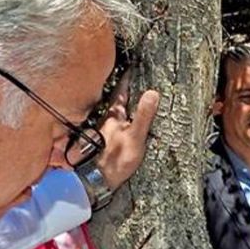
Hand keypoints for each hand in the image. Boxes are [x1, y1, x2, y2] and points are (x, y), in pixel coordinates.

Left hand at [96, 69, 159, 189]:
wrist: (97, 181)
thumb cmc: (116, 159)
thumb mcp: (135, 136)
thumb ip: (143, 115)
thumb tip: (152, 93)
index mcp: (113, 115)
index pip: (121, 91)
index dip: (128, 78)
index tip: (133, 67)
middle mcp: (107, 120)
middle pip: (117, 100)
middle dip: (125, 90)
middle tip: (133, 78)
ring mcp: (105, 131)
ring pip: (115, 112)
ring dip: (123, 105)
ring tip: (131, 97)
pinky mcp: (106, 142)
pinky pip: (115, 125)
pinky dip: (121, 119)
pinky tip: (124, 122)